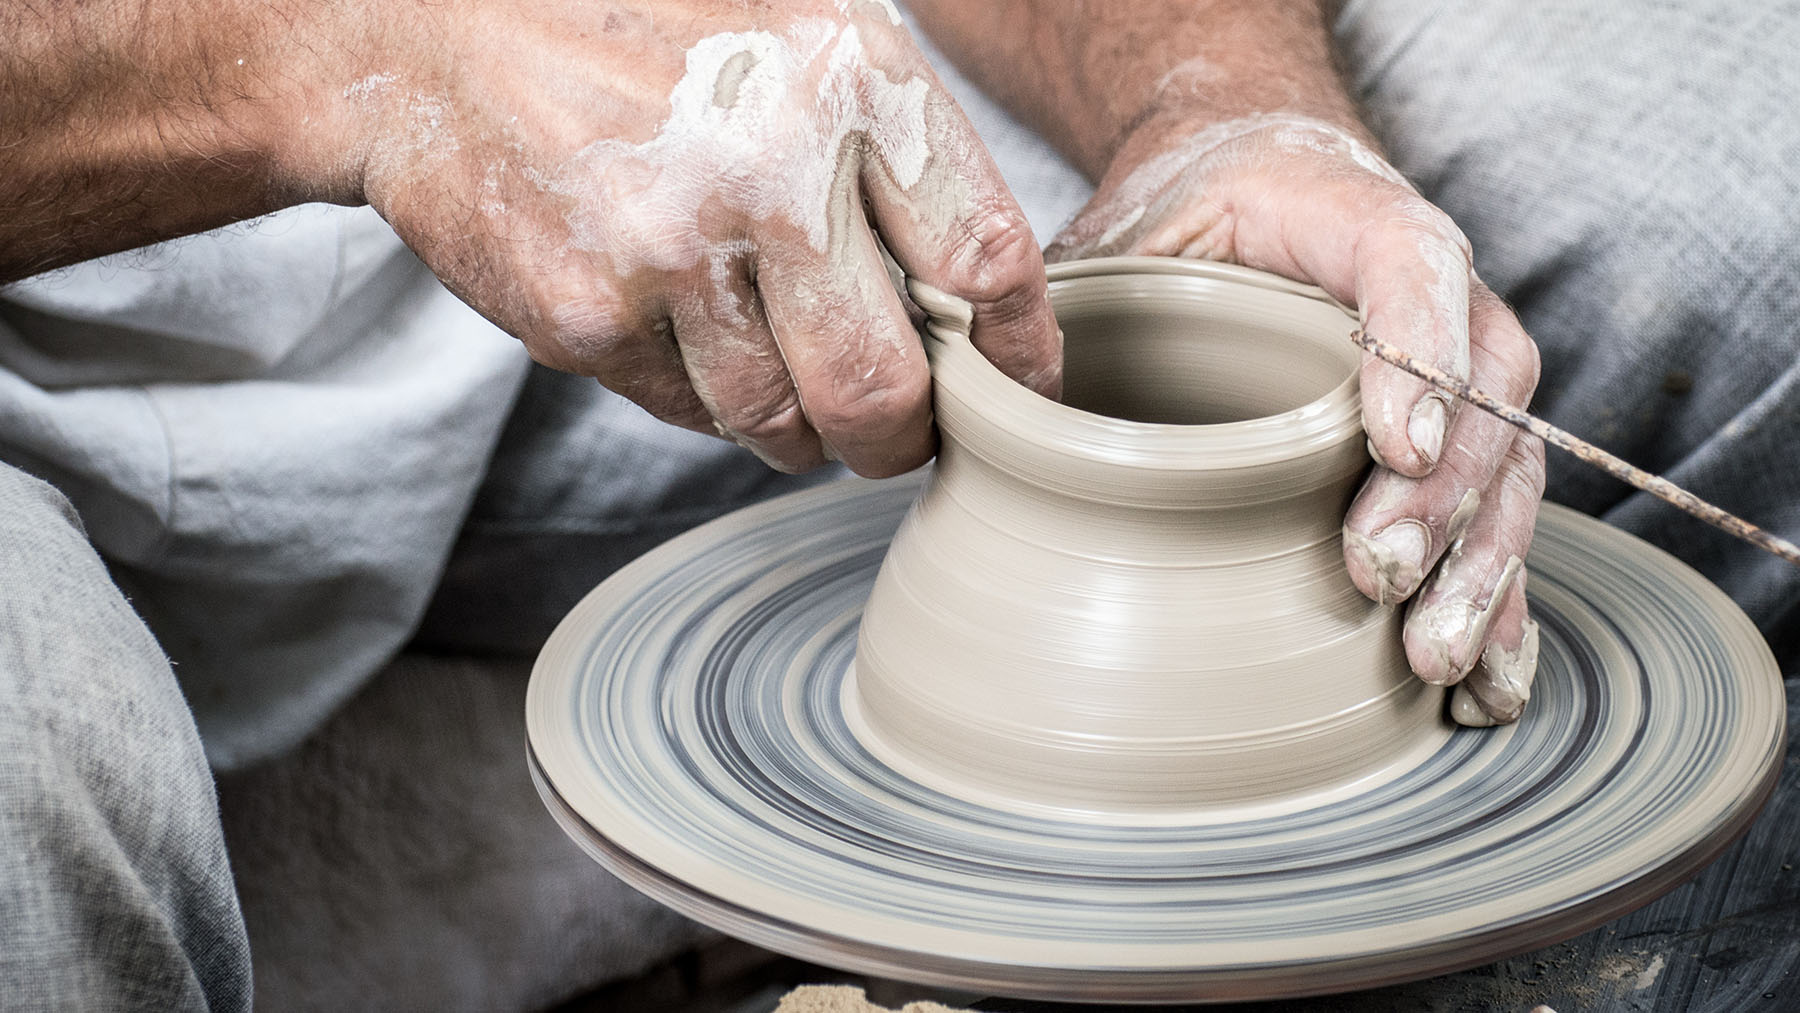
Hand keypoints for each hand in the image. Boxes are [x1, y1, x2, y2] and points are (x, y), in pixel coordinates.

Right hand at [301, 0, 1058, 476]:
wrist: (436, 32)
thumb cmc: (642, 30)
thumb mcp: (799, 29)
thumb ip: (895, 145)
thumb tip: (984, 295)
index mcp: (849, 78)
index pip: (988, 259)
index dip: (1022, 353)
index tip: (1022, 392)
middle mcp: (769, 166)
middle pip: (888, 387)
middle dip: (903, 439)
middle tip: (898, 436)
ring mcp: (671, 250)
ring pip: (781, 422)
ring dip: (798, 429)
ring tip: (779, 377)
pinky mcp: (587, 314)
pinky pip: (686, 412)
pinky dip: (700, 396)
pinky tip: (678, 328)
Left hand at [1047, 110, 1544, 725]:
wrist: (1245, 183)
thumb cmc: (1179, 217)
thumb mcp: (1114, 233)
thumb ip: (1066, 296)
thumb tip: (984, 391)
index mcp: (1347, 213)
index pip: (1411, 261)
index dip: (1417, 350)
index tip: (1390, 445)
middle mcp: (1429, 290)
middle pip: (1479, 388)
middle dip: (1440, 496)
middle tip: (1378, 577)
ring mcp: (1454, 367)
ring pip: (1505, 462)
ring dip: (1478, 566)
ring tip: (1434, 658)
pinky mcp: (1451, 439)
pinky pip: (1498, 515)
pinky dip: (1498, 600)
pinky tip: (1488, 682)